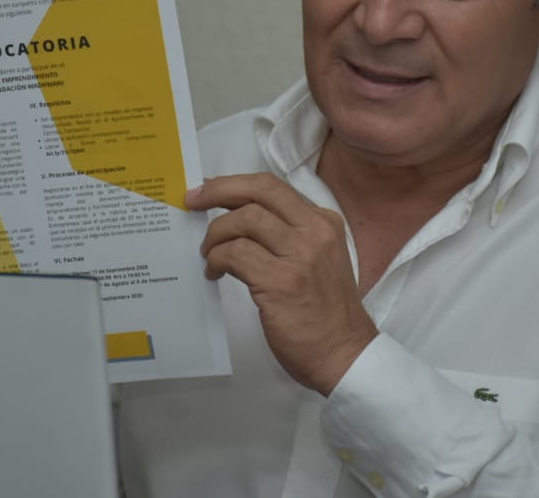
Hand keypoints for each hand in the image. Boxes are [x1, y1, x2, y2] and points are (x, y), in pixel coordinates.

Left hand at [190, 172, 377, 395]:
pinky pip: (236, 255)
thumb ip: (290, 237)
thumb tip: (240, 219)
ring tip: (208, 253)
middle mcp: (314, 232)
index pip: (273, 188)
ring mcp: (299, 256)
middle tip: (194, 200)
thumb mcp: (320, 260)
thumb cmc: (326, 314)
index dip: (235, 184)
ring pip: (244, 220)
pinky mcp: (281, 282)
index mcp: (324, 223)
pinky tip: (214, 272)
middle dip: (219, 190)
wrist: (344, 355)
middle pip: (259, 191)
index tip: (210, 190)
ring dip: (215, 235)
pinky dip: (216, 260)